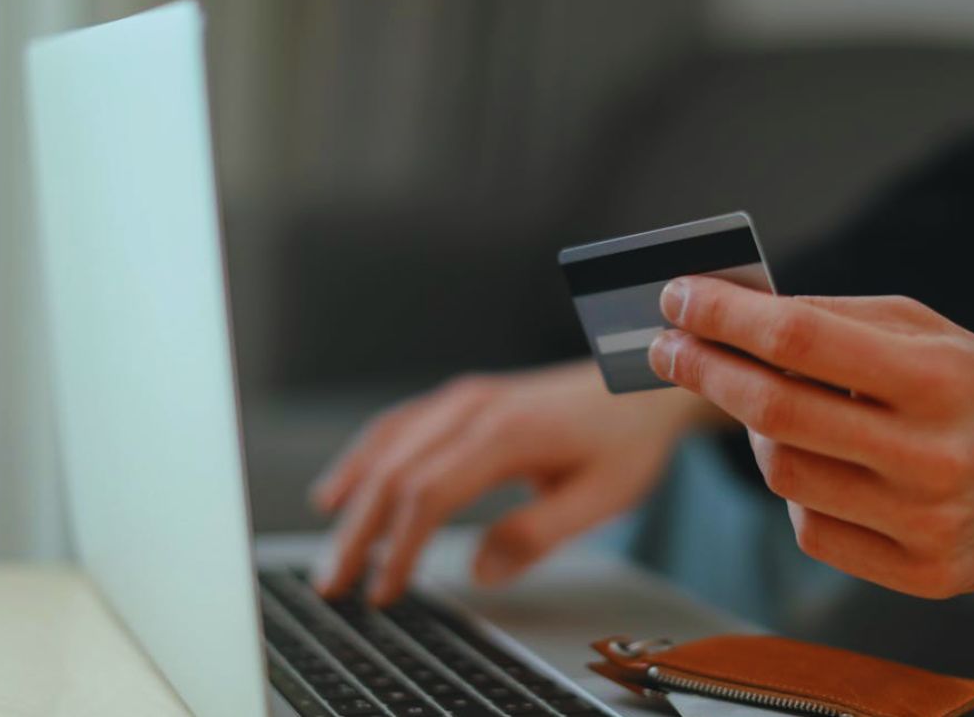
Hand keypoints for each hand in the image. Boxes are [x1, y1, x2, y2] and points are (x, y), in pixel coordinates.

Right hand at [311, 360, 711, 604]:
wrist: (642, 384)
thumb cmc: (627, 437)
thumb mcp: (603, 496)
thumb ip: (540, 534)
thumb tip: (481, 569)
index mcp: (507, 433)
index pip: (430, 493)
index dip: (399, 546)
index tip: (385, 590)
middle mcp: (476, 407)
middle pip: (395, 470)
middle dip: (358, 532)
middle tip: (334, 584)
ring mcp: (466, 398)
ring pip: (388, 444)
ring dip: (352, 497)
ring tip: (331, 550)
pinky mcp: (465, 400)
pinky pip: (399, 425)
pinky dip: (364, 458)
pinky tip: (344, 489)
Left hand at [648, 276, 973, 597]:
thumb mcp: (922, 327)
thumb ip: (830, 319)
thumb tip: (733, 317)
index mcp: (938, 378)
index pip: (800, 341)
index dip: (725, 318)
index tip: (678, 300)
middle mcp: (935, 456)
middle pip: (776, 414)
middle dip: (704, 372)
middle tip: (668, 348)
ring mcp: (927, 525)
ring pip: (783, 475)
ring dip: (754, 433)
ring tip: (764, 404)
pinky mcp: (921, 574)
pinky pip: (809, 527)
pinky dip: (798, 488)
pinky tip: (819, 461)